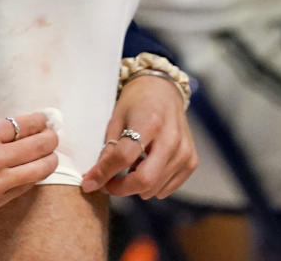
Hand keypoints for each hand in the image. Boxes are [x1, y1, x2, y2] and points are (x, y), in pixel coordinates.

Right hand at [0, 112, 58, 219]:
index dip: (43, 121)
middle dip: (52, 138)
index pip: (29, 123)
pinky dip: (32, 178)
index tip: (48, 120)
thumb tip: (25, 129)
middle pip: (42, 144)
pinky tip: (31, 172)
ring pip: (41, 168)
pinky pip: (26, 186)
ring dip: (50, 159)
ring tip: (49, 156)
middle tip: (52, 137)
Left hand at [81, 74, 197, 198]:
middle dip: (121, 188)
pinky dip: (153, 186)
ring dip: (136, 187)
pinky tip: (146, 168)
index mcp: (150, 122)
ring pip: (155, 189)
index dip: (103, 174)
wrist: (163, 91)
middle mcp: (171, 138)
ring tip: (129, 169)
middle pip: (145, 180)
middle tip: (109, 183)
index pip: (124, 157)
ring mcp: (184, 151)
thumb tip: (93, 181)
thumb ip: (108, 150)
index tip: (89, 183)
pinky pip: (168, 189)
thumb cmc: (136, 103)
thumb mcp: (116, 119)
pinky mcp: (191, 160)